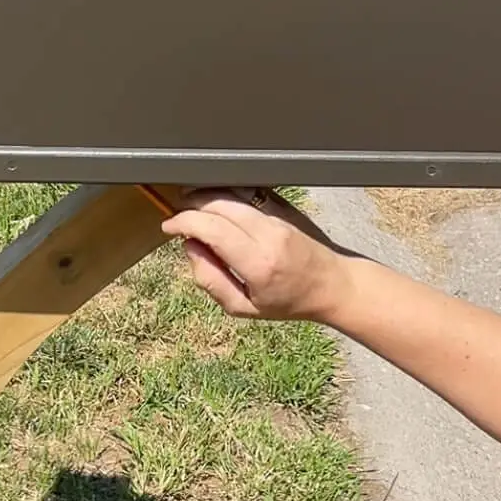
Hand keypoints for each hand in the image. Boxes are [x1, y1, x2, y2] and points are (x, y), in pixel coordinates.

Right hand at [161, 192, 350, 320]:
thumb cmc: (288, 302)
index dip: (183, 222)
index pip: (212, 228)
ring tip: (190, 208)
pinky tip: (214, 203)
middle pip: (218, 205)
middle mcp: (268, 234)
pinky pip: (247, 192)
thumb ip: (211, 280)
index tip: (168, 227)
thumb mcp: (244, 308)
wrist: (332, 284)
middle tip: (178, 220)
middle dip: (190, 207)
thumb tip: (190, 248)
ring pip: (232, 194)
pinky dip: (225, 194)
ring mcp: (278, 216)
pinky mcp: (284, 207)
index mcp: (258, 262)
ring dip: (205, 197)